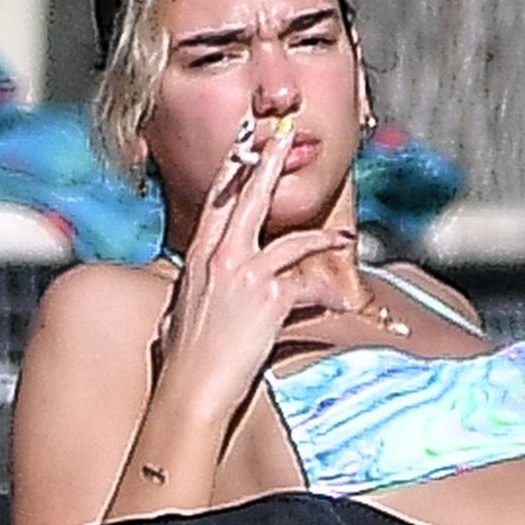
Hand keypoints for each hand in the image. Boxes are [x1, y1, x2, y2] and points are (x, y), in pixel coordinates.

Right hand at [159, 123, 356, 415]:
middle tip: (283, 137)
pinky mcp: (271, 299)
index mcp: (199, 256)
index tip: (244, 141)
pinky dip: (329, 298)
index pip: (218, 200)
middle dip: (268, 163)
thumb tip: (193, 284)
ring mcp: (246, 275)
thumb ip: (194, 287)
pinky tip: (346, 304)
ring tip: (343, 236)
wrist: (192, 388)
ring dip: (322, 239)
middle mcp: (221, 257)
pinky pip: (310, 289)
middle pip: (249, 198)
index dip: (234, 168)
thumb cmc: (183, 358)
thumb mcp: (178, 310)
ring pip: (292, 242)